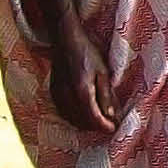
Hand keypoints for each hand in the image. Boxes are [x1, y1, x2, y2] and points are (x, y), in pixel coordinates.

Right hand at [48, 19, 116, 135]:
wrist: (66, 39)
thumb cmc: (88, 52)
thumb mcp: (103, 72)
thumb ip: (106, 95)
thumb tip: (110, 115)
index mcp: (81, 90)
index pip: (93, 117)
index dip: (104, 126)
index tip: (114, 128)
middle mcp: (66, 96)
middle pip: (81, 121)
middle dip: (95, 127)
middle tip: (109, 125)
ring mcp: (57, 94)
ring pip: (70, 119)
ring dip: (84, 124)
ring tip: (98, 122)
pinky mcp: (53, 92)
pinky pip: (62, 112)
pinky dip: (73, 118)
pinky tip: (82, 115)